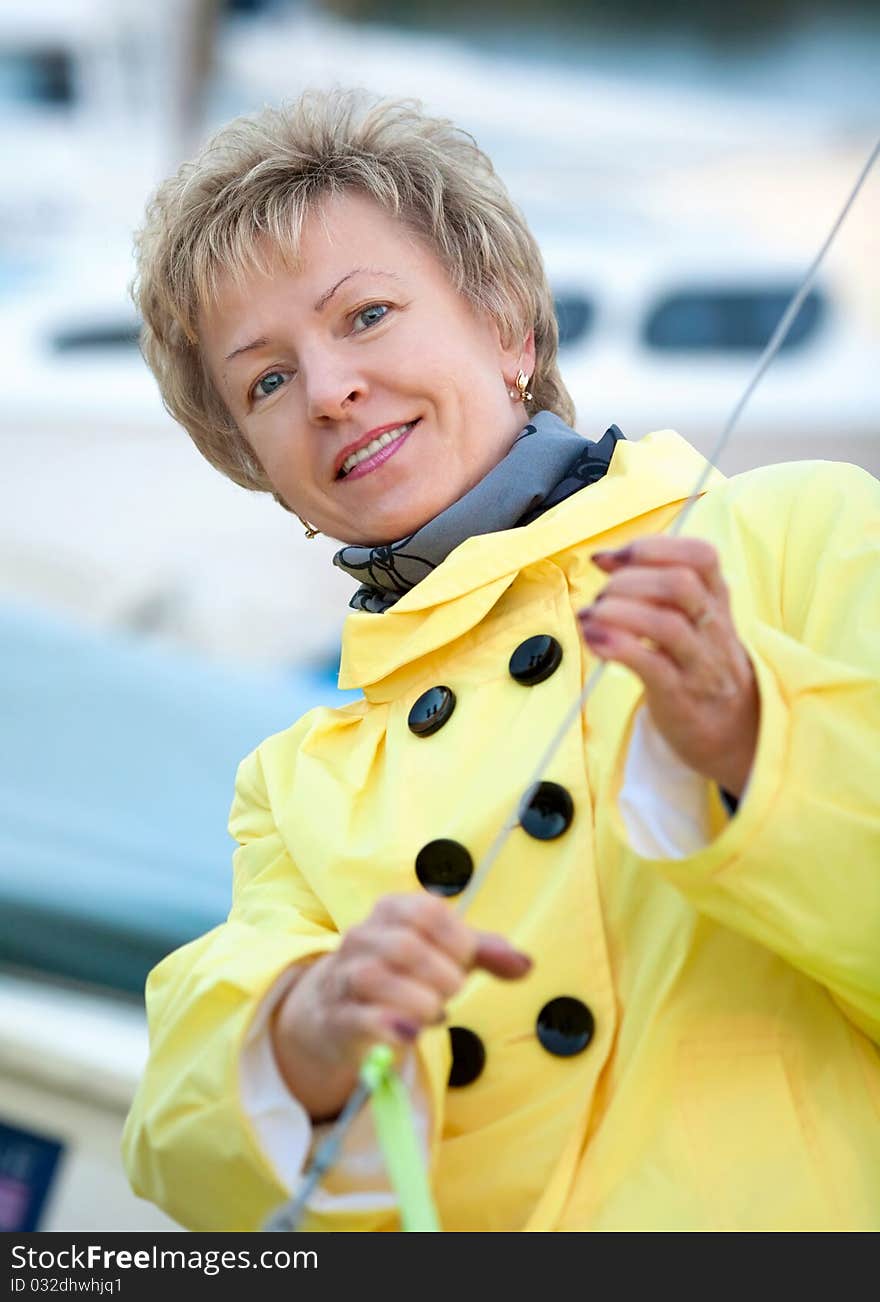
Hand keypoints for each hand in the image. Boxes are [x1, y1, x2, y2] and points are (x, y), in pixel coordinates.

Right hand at [272, 893, 530, 1118]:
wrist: (338, 1010)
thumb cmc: (402, 975)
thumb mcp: (443, 955)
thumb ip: (484, 954)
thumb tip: (526, 964)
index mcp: (391, 910)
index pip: (427, 912)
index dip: (456, 939)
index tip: (467, 962)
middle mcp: (362, 936)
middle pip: (404, 946)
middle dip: (441, 974)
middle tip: (453, 993)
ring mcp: (345, 976)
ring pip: (375, 977)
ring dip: (418, 1000)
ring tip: (434, 1013)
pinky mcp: (338, 1017)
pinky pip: (359, 1017)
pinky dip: (389, 1025)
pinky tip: (411, 1034)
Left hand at [578, 537, 758, 797]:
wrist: (736, 731)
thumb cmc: (699, 665)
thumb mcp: (695, 619)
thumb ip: (655, 587)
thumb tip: (604, 558)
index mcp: (716, 600)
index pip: (701, 556)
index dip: (653, 548)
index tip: (612, 558)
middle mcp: (712, 627)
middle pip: (680, 584)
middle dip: (629, 580)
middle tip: (600, 595)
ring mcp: (699, 663)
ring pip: (666, 624)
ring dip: (617, 613)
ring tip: (590, 618)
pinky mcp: (680, 696)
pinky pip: (650, 665)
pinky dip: (616, 647)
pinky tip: (594, 641)